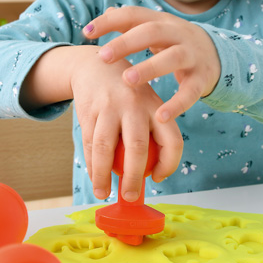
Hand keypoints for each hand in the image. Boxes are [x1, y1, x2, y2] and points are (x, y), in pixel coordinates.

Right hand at [66, 46, 181, 201]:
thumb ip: (151, 134)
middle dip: (134, 177)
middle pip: (138, 147)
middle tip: (130, 196)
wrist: (96, 66)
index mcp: (158, 107)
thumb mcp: (146, 105)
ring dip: (103, 175)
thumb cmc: (128, 97)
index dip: (169, 165)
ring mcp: (110, 106)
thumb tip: (151, 176)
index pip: (172, 140)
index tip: (158, 178)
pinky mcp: (89, 109)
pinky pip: (89, 143)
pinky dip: (91, 164)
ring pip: (106, 147)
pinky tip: (94, 176)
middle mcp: (136, 105)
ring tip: (103, 193)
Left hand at [83, 7, 221, 123]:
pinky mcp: (203, 78)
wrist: (216, 54)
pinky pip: (191, 91)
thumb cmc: (173, 43)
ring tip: (127, 80)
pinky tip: (160, 116)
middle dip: (127, 42)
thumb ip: (131, 24)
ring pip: (172, 58)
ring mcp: (192, 55)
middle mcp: (178, 34)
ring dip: (150, 68)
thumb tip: (105, 12)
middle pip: (152, 31)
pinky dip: (177, 104)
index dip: (110, 21)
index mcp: (161, 21)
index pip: (133, 14)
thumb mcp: (155, 30)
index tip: (87, 32)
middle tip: (103, 56)